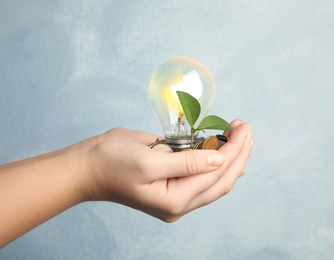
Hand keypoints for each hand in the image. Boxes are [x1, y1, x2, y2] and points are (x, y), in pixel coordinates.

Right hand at [72, 119, 252, 221]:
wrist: (87, 167)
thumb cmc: (111, 163)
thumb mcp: (148, 162)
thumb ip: (186, 163)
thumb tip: (219, 157)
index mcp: (175, 200)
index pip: (217, 175)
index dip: (235, 151)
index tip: (243, 128)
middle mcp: (179, 201)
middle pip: (221, 180)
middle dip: (238, 154)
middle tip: (246, 129)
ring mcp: (175, 193)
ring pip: (213, 179)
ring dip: (229, 156)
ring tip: (238, 134)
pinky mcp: (170, 181)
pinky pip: (200, 174)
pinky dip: (213, 159)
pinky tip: (222, 147)